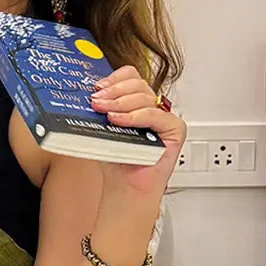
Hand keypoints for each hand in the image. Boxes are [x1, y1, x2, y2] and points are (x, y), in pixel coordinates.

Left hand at [90, 66, 186, 201]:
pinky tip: (117, 120)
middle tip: (96, 100)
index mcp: (137, 102)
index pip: (131, 77)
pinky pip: (154, 115)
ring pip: (144, 96)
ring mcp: (165, 117)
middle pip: (137, 84)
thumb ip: (101, 109)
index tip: (97, 87)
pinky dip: (134, 116)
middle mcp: (153, 107)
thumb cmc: (117, 161)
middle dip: (114, 91)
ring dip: (120, 103)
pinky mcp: (175, 129)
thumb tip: (89, 94)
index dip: (115, 78)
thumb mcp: (103, 127)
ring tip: (104, 111)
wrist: (125, 187)